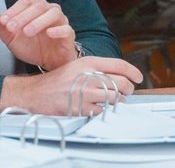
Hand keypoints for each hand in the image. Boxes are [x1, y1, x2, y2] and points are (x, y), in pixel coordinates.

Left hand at [0, 0, 76, 70]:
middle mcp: (50, 10)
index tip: (3, 21)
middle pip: (38, 6)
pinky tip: (48, 33)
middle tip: (11, 28)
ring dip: (39, 21)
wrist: (48, 63)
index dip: (14, 10)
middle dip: (23, 16)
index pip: (25, 2)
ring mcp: (61, 21)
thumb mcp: (12, 39)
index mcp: (36, 8)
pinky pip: (66, 29)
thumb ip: (1, 28)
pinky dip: (58, 30)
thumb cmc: (31, 47)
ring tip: (27, 32)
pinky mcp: (68, 35)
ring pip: (53, 14)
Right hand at [0, 57, 143, 115]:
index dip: (133, 71)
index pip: (119, 64)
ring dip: (118, 101)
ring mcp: (84, 92)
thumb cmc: (57, 80)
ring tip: (113, 100)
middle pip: (121, 82)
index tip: (138, 77)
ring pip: (114, 98)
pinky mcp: (80, 108)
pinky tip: (97, 108)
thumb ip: (97, 69)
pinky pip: (102, 111)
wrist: (35, 93)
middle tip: (127, 92)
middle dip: (128, 89)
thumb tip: (120, 76)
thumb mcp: (77, 66)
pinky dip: (103, 111)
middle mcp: (88, 75)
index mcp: (88, 62)